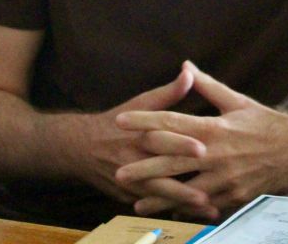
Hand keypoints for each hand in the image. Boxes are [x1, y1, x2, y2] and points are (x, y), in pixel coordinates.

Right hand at [77, 66, 203, 206]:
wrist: (80, 147)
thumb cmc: (118, 122)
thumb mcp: (140, 103)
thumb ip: (168, 93)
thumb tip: (189, 72)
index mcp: (138, 134)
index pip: (160, 139)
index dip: (181, 144)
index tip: (203, 148)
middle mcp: (132, 159)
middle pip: (158, 171)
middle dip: (182, 181)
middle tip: (207, 188)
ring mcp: (129, 181)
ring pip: (157, 194)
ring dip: (181, 201)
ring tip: (206, 206)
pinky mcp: (129, 196)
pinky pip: (152, 206)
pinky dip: (172, 210)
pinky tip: (194, 215)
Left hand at [114, 61, 287, 218]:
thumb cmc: (266, 123)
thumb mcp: (237, 101)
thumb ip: (207, 85)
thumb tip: (185, 65)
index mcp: (214, 127)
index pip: (172, 122)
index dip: (144, 121)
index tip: (121, 120)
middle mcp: (216, 154)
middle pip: (172, 162)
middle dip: (143, 168)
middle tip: (118, 172)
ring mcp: (226, 179)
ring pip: (186, 191)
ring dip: (160, 197)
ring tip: (136, 202)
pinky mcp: (235, 197)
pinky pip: (206, 206)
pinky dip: (187, 209)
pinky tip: (170, 212)